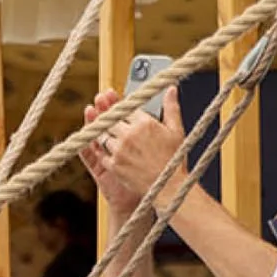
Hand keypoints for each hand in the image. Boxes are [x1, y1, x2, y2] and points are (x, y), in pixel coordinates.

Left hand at [83, 89, 183, 213]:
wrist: (169, 188)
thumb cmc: (174, 159)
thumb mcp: (176, 130)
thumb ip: (171, 107)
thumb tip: (171, 88)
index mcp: (144, 123)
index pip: (123, 108)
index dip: (119, 108)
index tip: (118, 109)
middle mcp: (129, 134)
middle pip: (109, 119)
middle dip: (108, 118)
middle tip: (107, 117)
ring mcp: (119, 150)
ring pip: (102, 134)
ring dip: (104, 134)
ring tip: (109, 135)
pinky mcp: (113, 165)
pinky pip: (100, 152)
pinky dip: (101, 150)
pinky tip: (108, 150)